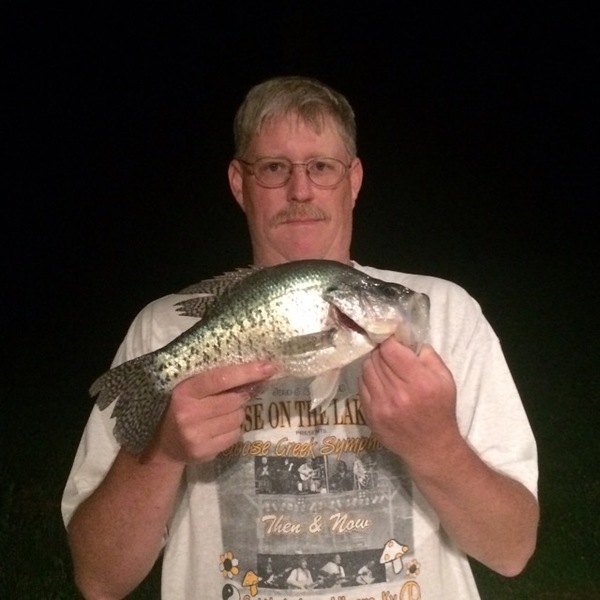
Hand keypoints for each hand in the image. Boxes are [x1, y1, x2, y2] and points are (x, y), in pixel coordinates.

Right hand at [143, 361, 276, 463]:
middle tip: (237, 395)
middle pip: (234, 400)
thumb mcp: (189, 389)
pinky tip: (219, 428)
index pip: (221, 378)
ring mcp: (195, 435)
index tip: (269, 367)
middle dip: (242, 396)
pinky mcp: (203, 451)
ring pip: (237, 418)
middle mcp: (188, 413)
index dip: (247, 372)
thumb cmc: (180, 407)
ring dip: (238, 413)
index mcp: (184, 391)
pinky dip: (233, 430)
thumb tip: (257, 372)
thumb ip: (215, 380)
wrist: (162, 445)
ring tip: (223, 413)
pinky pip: (235, 435)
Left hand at [358, 339, 458, 463]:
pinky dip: (367, 379)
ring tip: (383, 368)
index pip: (389, 349)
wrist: (430, 447)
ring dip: (373, 364)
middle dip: (381, 352)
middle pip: (376, 358)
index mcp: (419, 382)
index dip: (389, 342)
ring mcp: (381, 406)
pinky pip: (361, 386)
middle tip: (388, 354)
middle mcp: (398, 393)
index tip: (393, 342)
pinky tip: (378, 382)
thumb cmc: (440, 410)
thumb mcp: (445, 380)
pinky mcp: (370, 415)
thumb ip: (428, 356)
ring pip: (365, 370)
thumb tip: (406, 340)